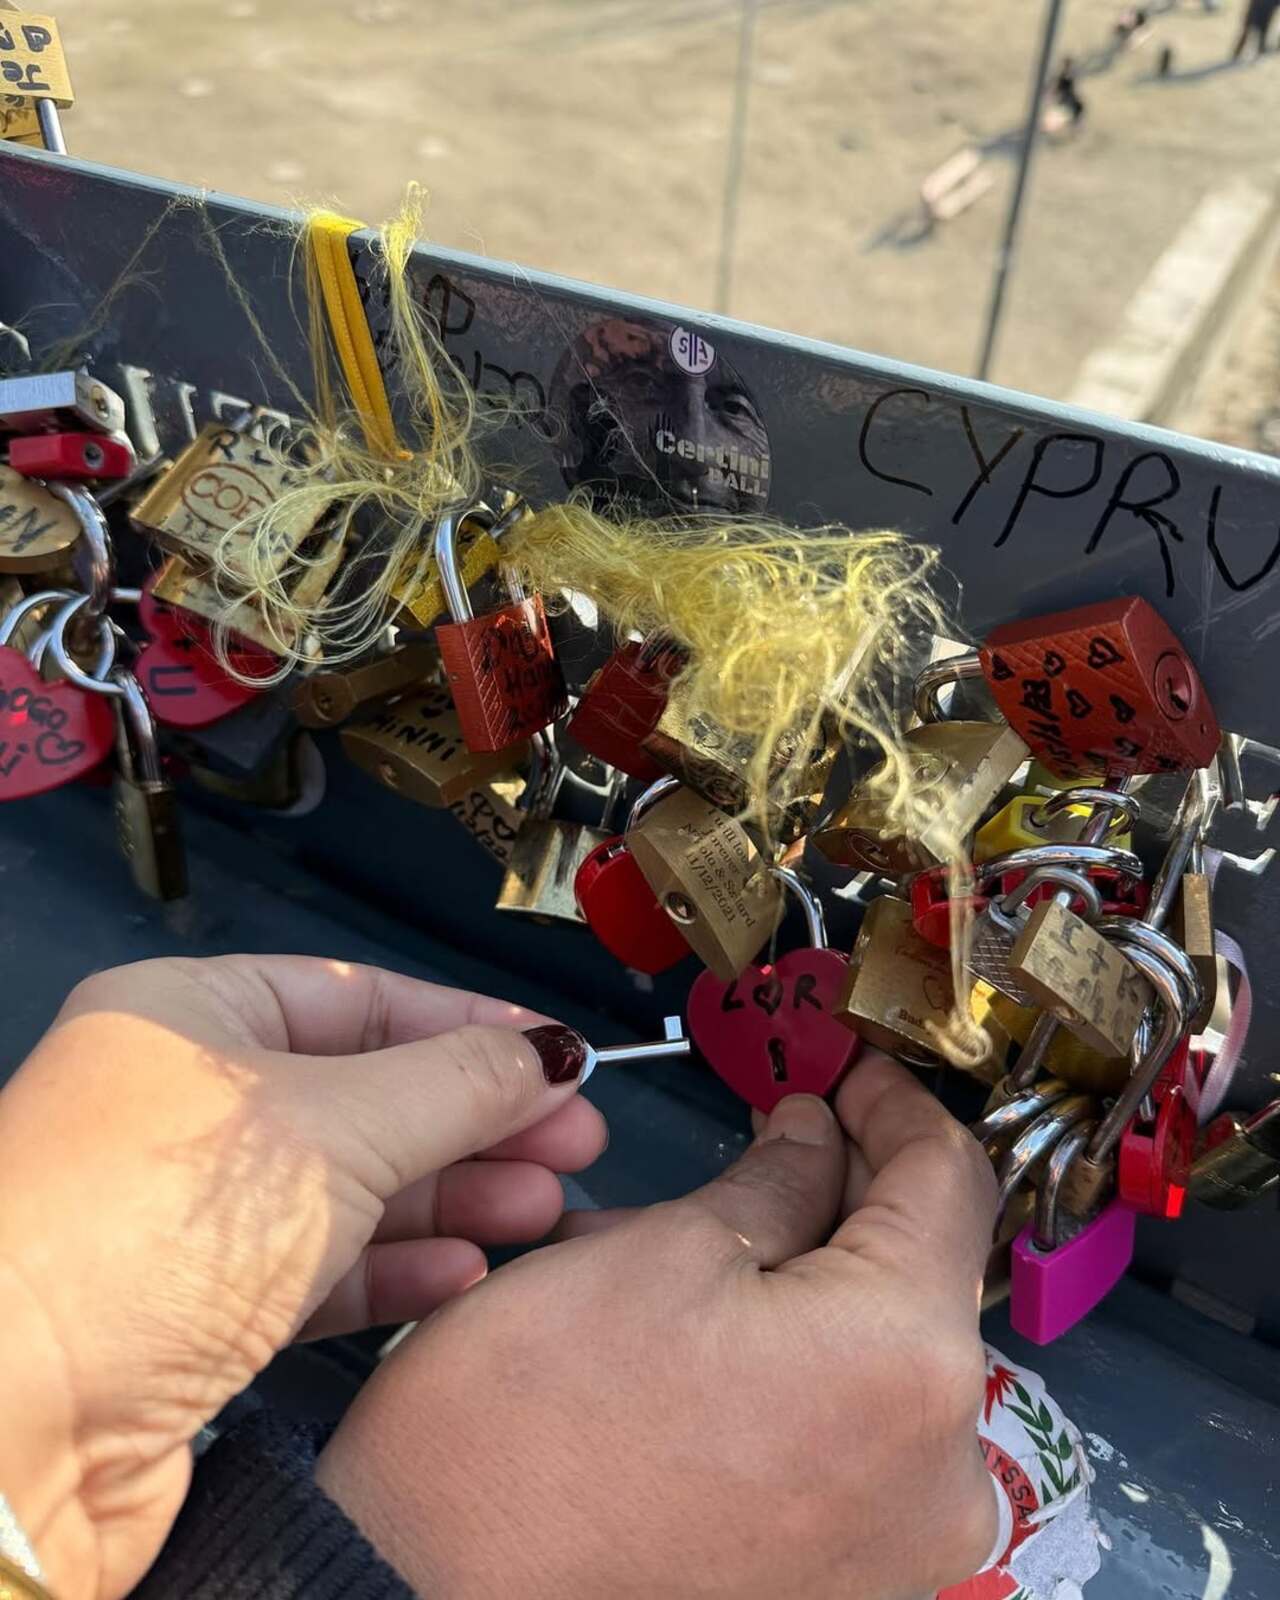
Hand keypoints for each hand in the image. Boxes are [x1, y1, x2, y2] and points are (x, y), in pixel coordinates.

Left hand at [0, 956, 604, 1599]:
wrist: (13, 1429)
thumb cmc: (151, 1230)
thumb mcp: (335, 1127)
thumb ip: (456, 1083)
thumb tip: (549, 1053)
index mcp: (186, 1018)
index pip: (359, 997)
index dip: (470, 1024)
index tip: (560, 1053)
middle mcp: (181, 1105)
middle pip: (367, 1094)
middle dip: (478, 1119)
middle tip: (575, 1138)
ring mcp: (186, 1214)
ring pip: (351, 1187)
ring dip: (452, 1198)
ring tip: (543, 1208)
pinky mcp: (196, 1314)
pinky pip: (320, 1271)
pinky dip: (397, 1269)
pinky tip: (465, 1273)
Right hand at [319, 1055, 998, 1599]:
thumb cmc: (532, 1438)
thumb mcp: (659, 1252)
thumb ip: (775, 1178)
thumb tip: (817, 1135)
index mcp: (911, 1364)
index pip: (947, 1178)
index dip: (891, 1097)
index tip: (844, 1061)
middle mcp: (941, 1471)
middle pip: (912, 1269)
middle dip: (831, 1183)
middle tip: (761, 1127)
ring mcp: (896, 1542)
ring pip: (865, 1347)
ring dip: (794, 1269)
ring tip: (683, 1231)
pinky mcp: (842, 1582)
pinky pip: (841, 1427)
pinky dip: (785, 1357)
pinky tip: (694, 1323)